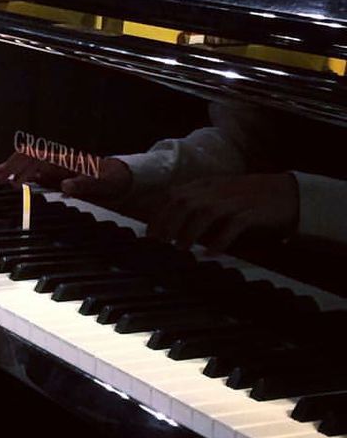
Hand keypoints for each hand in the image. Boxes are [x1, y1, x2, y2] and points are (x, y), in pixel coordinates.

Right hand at [0, 151, 131, 202]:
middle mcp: (52, 161)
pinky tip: (5, 184)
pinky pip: (28, 174)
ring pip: (23, 165)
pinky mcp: (50, 176)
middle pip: (23, 159)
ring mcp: (50, 168)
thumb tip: (66, 186)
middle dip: (6, 167)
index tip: (9, 181)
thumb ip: (84, 185)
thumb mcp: (101, 184)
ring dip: (7, 171)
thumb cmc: (108, 178)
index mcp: (61, 160)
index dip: (20, 168)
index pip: (34, 159)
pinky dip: (14, 177)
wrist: (117, 178)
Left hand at [146, 173, 298, 251]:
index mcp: (206, 184)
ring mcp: (235, 200)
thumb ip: (198, 204)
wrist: (287, 193)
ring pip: (204, 212)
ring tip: (181, 249)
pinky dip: (220, 239)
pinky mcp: (253, 213)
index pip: (173, 194)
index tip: (150, 233)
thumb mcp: (219, 196)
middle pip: (184, 202)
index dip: (159, 212)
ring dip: (189, 231)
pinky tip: (211, 253)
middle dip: (168, 223)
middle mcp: (217, 189)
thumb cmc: (249, 198)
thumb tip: (173, 225)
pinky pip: (233, 225)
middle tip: (159, 243)